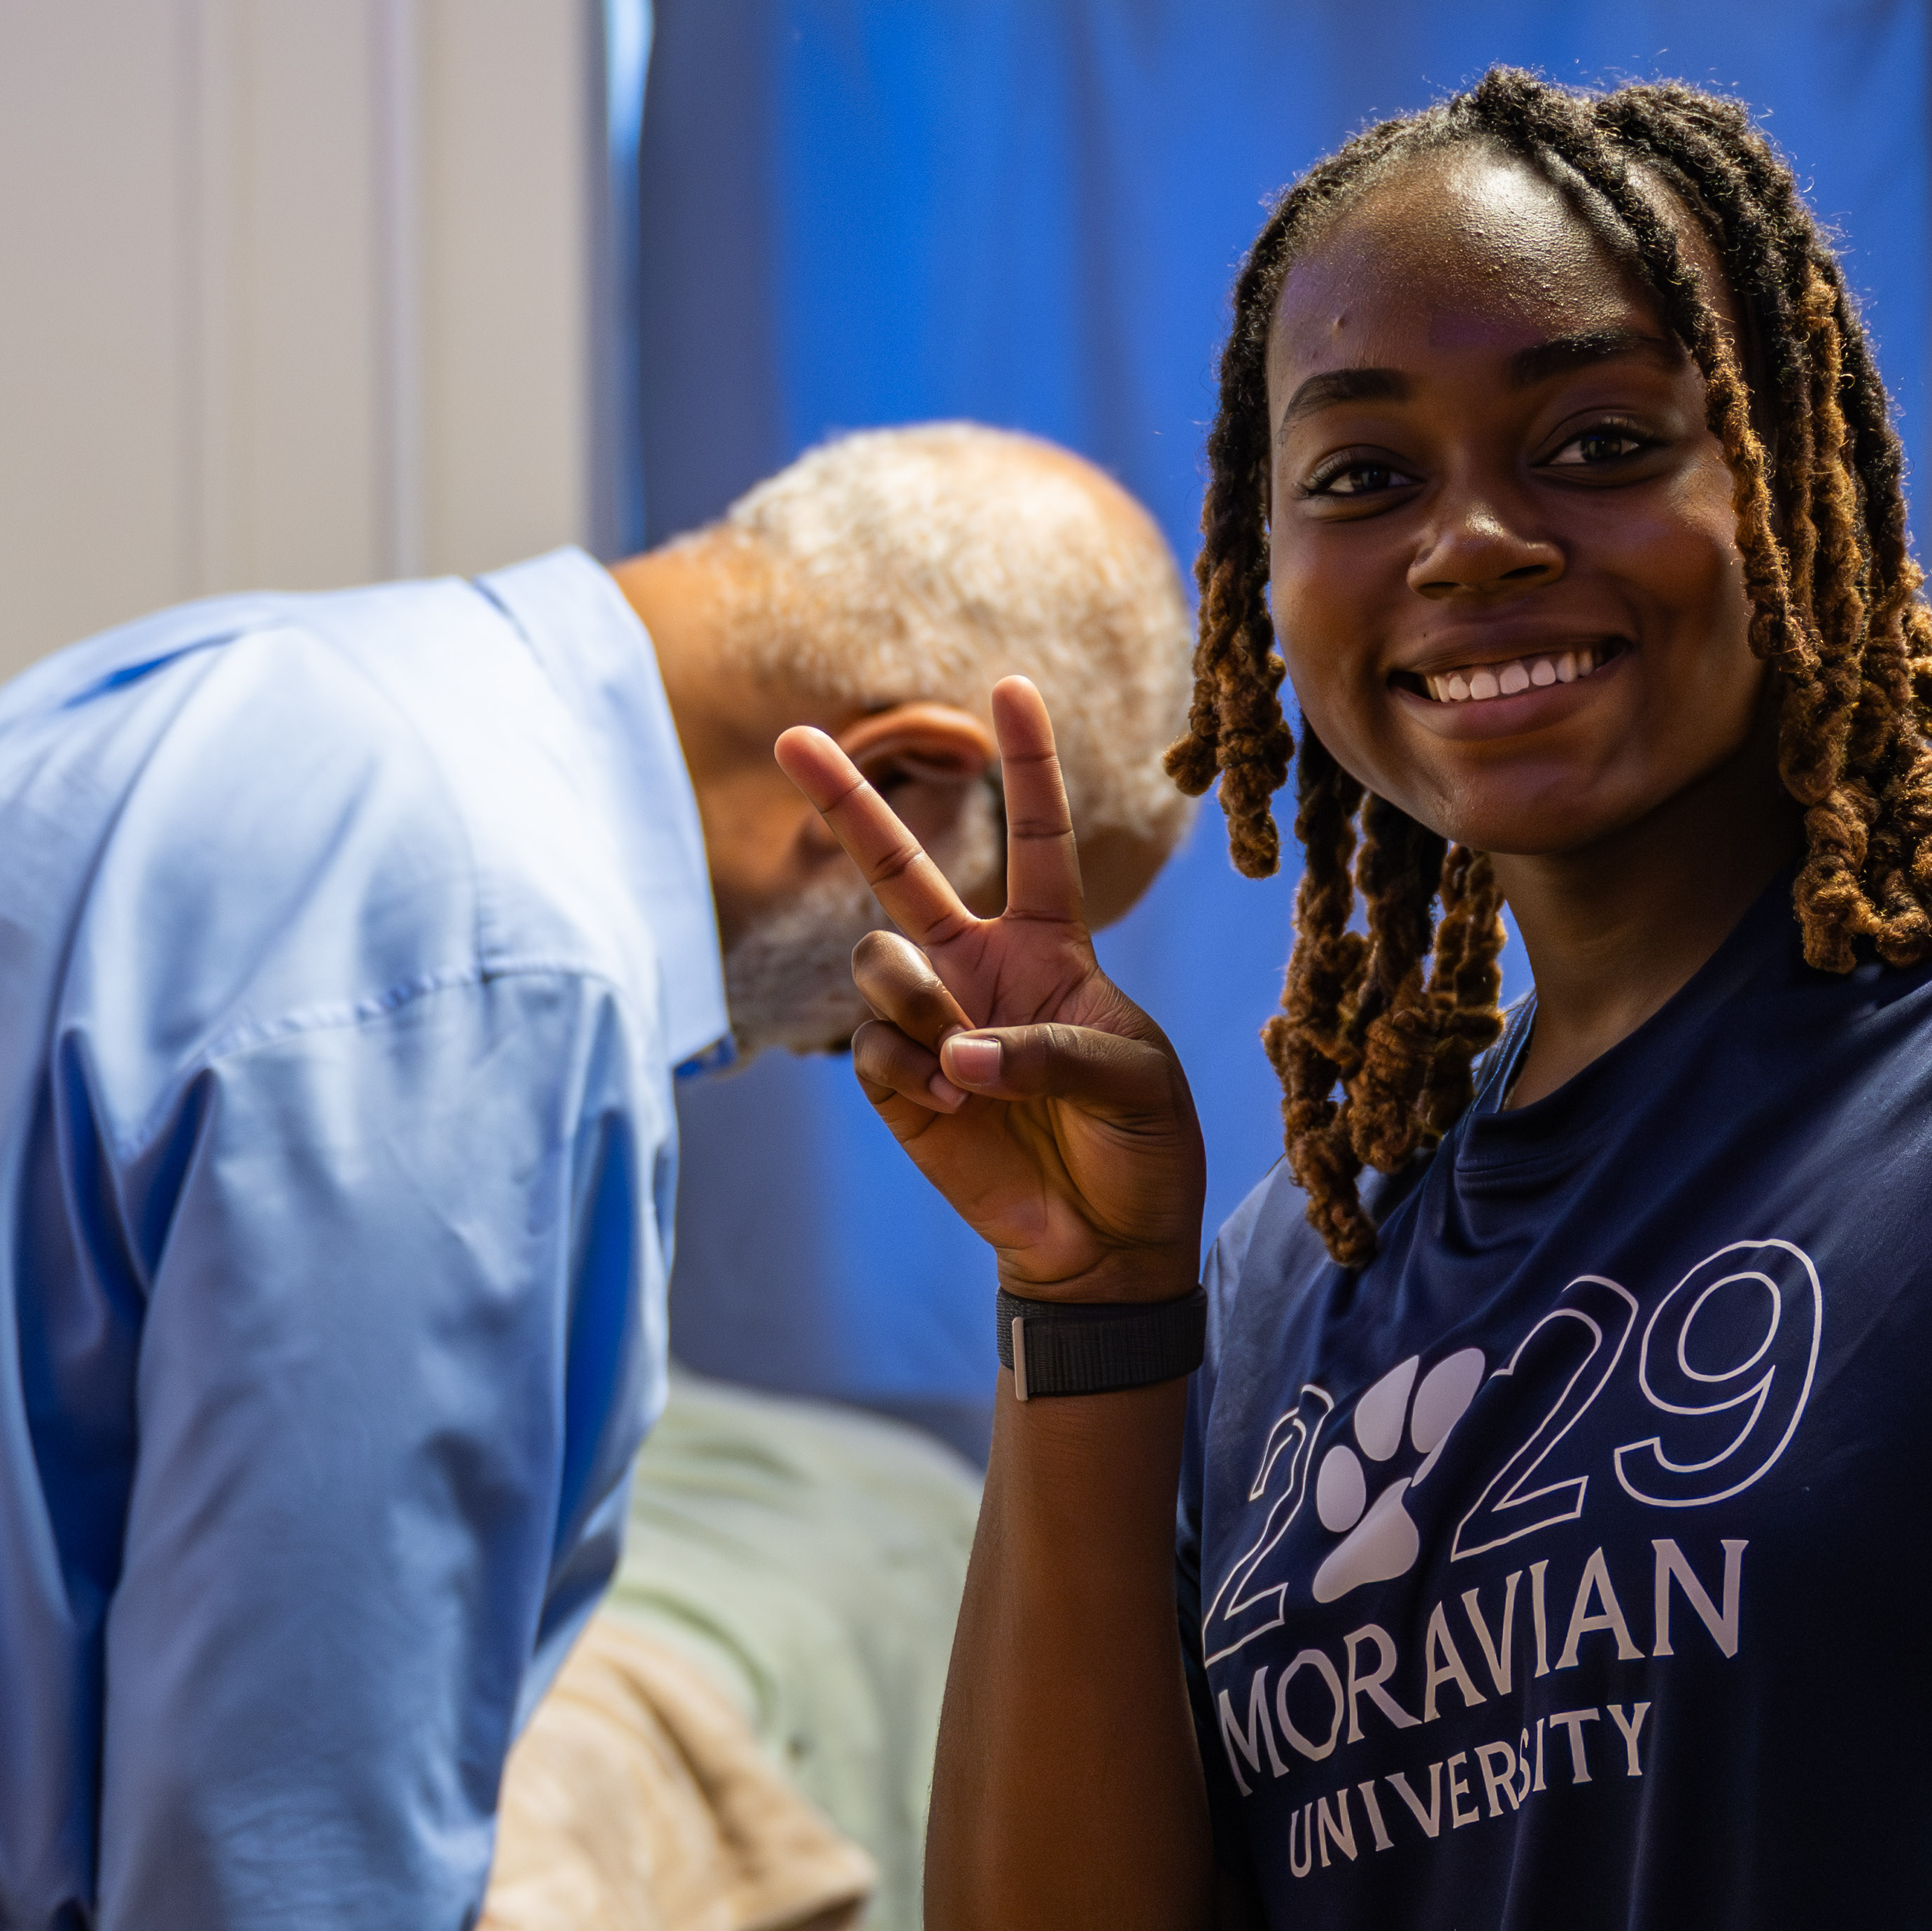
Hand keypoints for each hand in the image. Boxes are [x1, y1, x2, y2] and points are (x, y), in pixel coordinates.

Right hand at [782, 678, 1208, 1306]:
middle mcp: (978, 968)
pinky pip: (873, 1045)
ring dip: (921, 999)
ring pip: (880, 960)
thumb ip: (1055, 1050)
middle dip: (846, 801)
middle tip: (792, 737)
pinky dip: (913, 1068)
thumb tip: (957, 1053)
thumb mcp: (1134, 1082)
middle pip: (899, 869)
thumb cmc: (1139, 1147)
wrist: (1104, 1244)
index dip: (1029, 763)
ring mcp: (930, 1023)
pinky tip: (952, 1100)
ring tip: (966, 1062)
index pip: (1038, 837)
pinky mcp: (897, 1083)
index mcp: (1051, 945)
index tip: (1012, 686)